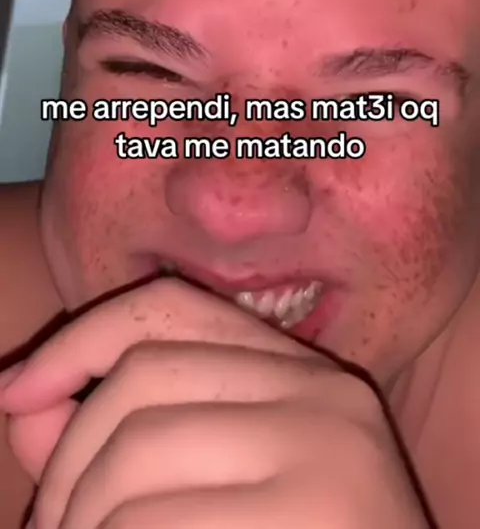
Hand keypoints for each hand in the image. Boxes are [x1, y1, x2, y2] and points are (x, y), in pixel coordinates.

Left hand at [0, 278, 432, 528]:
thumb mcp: (228, 480)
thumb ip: (132, 437)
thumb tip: (26, 402)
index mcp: (305, 374)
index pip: (170, 308)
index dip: (78, 338)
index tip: (17, 390)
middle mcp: (323, 396)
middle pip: (140, 382)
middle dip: (67, 460)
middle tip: (49, 528)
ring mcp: (325, 455)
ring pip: (135, 453)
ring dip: (78, 517)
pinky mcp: (310, 519)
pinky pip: (152, 526)